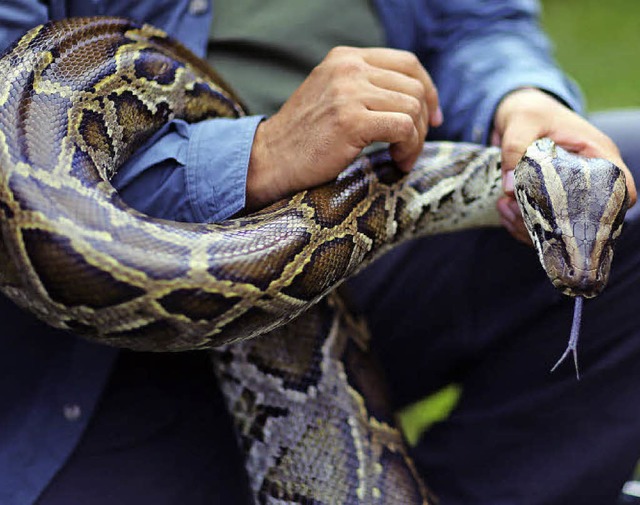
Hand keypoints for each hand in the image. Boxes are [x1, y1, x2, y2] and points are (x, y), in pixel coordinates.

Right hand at [246, 46, 442, 209]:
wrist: (269, 159)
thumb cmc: (303, 138)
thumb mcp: (332, 96)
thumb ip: (366, 88)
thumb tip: (415, 100)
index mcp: (346, 58)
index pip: (408, 63)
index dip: (429, 91)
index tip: (432, 119)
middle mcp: (348, 68)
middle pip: (415, 87)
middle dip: (423, 122)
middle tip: (411, 148)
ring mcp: (349, 92)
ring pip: (413, 107)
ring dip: (416, 139)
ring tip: (401, 158)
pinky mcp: (350, 120)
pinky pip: (403, 128)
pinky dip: (409, 148)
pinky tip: (397, 162)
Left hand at [492, 88, 636, 242]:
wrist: (515, 113)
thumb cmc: (529, 111)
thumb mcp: (522, 120)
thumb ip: (515, 147)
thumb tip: (510, 188)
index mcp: (596, 154)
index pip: (622, 187)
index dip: (610, 208)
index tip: (576, 217)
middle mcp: (586, 177)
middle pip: (587, 217)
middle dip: (552, 225)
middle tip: (518, 212)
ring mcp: (567, 191)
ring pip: (560, 226)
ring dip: (530, 227)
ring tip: (505, 209)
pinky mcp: (547, 200)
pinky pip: (540, 224)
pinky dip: (521, 225)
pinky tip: (503, 212)